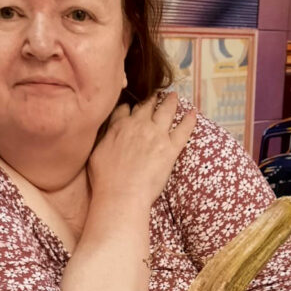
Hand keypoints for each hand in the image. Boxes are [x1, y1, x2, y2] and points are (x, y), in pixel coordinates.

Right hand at [87, 92, 196, 210]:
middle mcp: (139, 126)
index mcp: (119, 127)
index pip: (125, 109)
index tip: (133, 107)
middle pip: (147, 106)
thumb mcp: (96, 153)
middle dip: (151, 99)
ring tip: (174, 96)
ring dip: (171, 102)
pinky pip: (183, 130)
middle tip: (156, 95)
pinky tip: (193, 113)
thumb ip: (104, 138)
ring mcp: (157, 135)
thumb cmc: (105, 180)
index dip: (130, 107)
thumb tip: (107, 133)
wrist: (121, 194)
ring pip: (166, 111)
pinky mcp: (170, 149)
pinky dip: (189, 120)